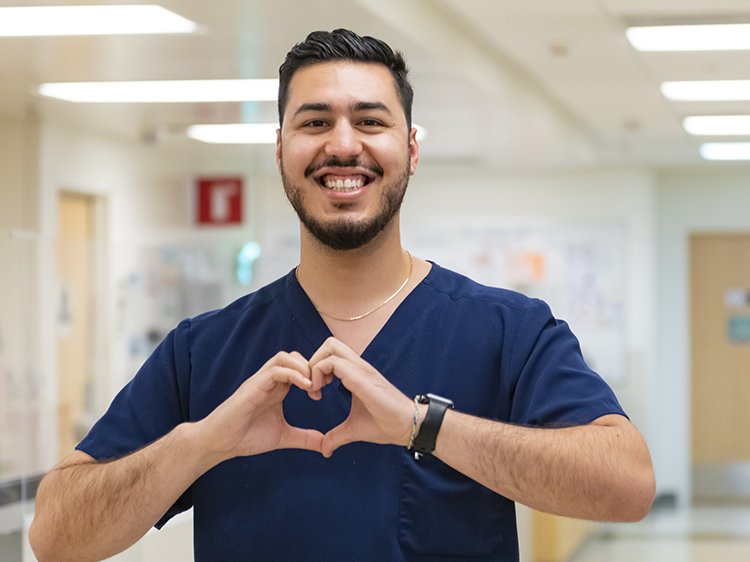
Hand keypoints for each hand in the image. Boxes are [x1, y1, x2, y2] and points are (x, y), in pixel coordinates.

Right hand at [200, 351, 323, 460]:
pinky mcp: (253, 386)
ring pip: (285, 357)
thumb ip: (304, 438)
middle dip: (312, 368)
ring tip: (313, 387)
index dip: (315, 375)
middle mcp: (270, 381)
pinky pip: (276, 370)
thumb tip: (326, 446)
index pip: (299, 367)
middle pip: (294, 356)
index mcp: (278, 388)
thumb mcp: (282, 437)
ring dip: (303, 368)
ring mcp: (260, 381)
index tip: (323, 393)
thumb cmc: (246, 437)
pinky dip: (294, 374)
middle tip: (322, 388)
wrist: (220, 443)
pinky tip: (306, 388)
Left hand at [309, 337, 413, 456]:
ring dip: (316, 366)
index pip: (331, 355)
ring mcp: (360, 369)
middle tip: (313, 387)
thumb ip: (336, 436)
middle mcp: (358, 366)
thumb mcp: (353, 429)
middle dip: (314, 362)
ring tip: (316, 389)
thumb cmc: (384, 424)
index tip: (315, 393)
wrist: (406, 425)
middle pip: (330, 344)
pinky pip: (333, 362)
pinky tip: (320, 394)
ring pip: (330, 347)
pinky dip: (319, 373)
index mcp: (356, 374)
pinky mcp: (360, 376)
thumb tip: (324, 449)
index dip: (316, 370)